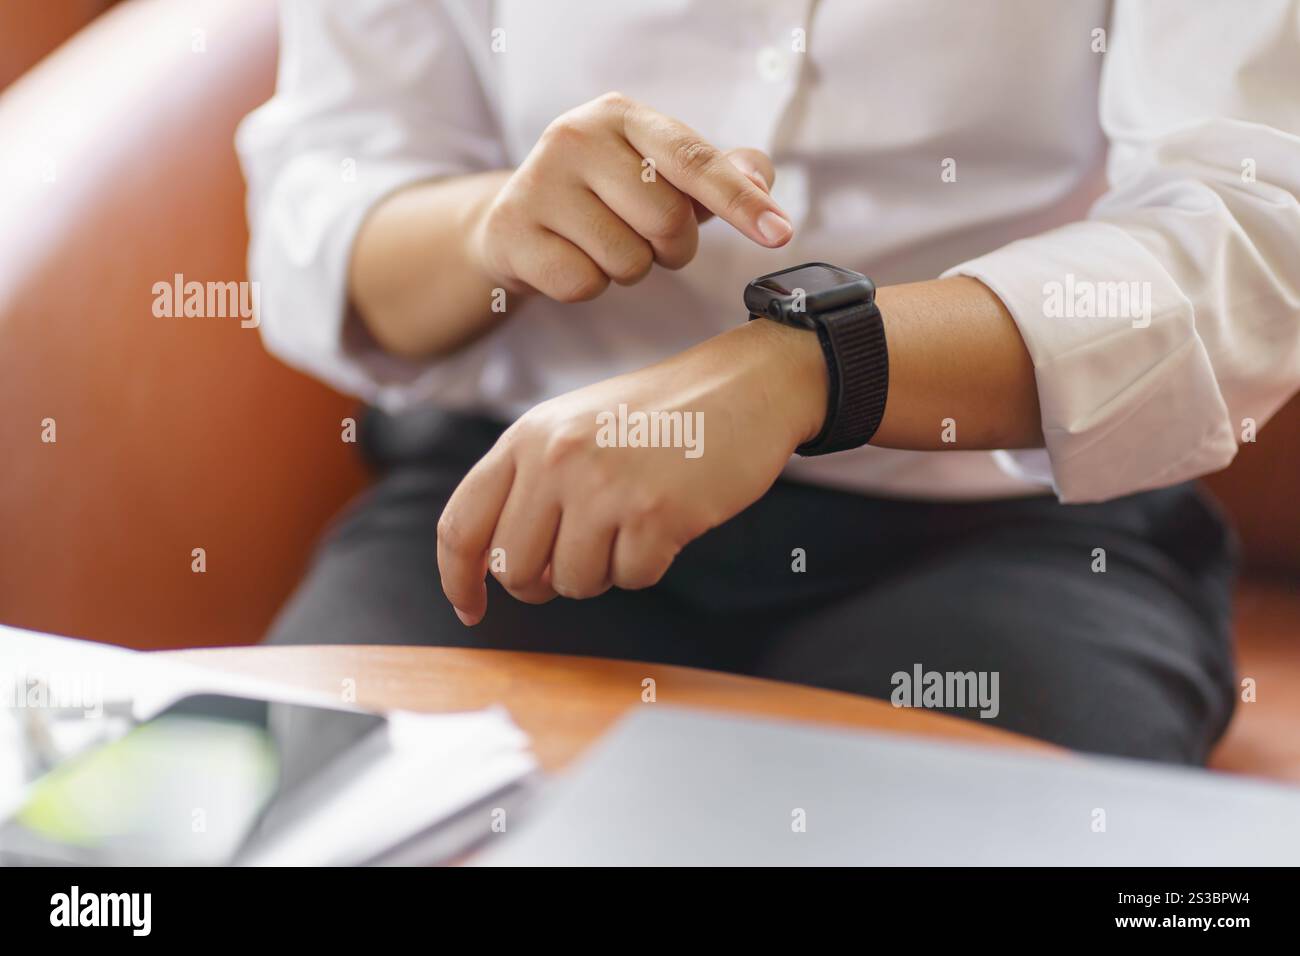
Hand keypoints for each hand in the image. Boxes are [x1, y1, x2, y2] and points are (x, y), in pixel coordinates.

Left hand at [436, 320, 826, 624]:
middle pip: (514, 570)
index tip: (470, 609)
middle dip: (543, 583)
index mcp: (527, 438)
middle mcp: (556, 459)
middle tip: (581, 558)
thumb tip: (493, 568)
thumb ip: (526, 484)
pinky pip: (632, 579)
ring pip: (573, 583)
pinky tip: (666, 522)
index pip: (461, 525)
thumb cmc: (656, 416)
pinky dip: (649, 564)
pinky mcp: (656, 513)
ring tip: (630, 524)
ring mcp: (605, 486)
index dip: (457, 579)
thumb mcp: (571, 428)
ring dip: (603, 572)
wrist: (742, 388)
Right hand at [466, 91, 792, 303]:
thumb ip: (718, 174)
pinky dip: (590, 286)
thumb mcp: (659, 173)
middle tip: (644, 237)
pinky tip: (570, 258)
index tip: (780, 232)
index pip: (694, 159)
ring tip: (601, 244)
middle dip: (671, 247)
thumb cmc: (604, 197)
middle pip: (667, 219)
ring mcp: (540, 183)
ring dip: (629, 269)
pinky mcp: (514, 233)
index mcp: (621, 115)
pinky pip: (586, 285)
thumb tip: (762, 179)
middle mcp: (576, 136)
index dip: (741, 200)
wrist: (515, 222)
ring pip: (628, 260)